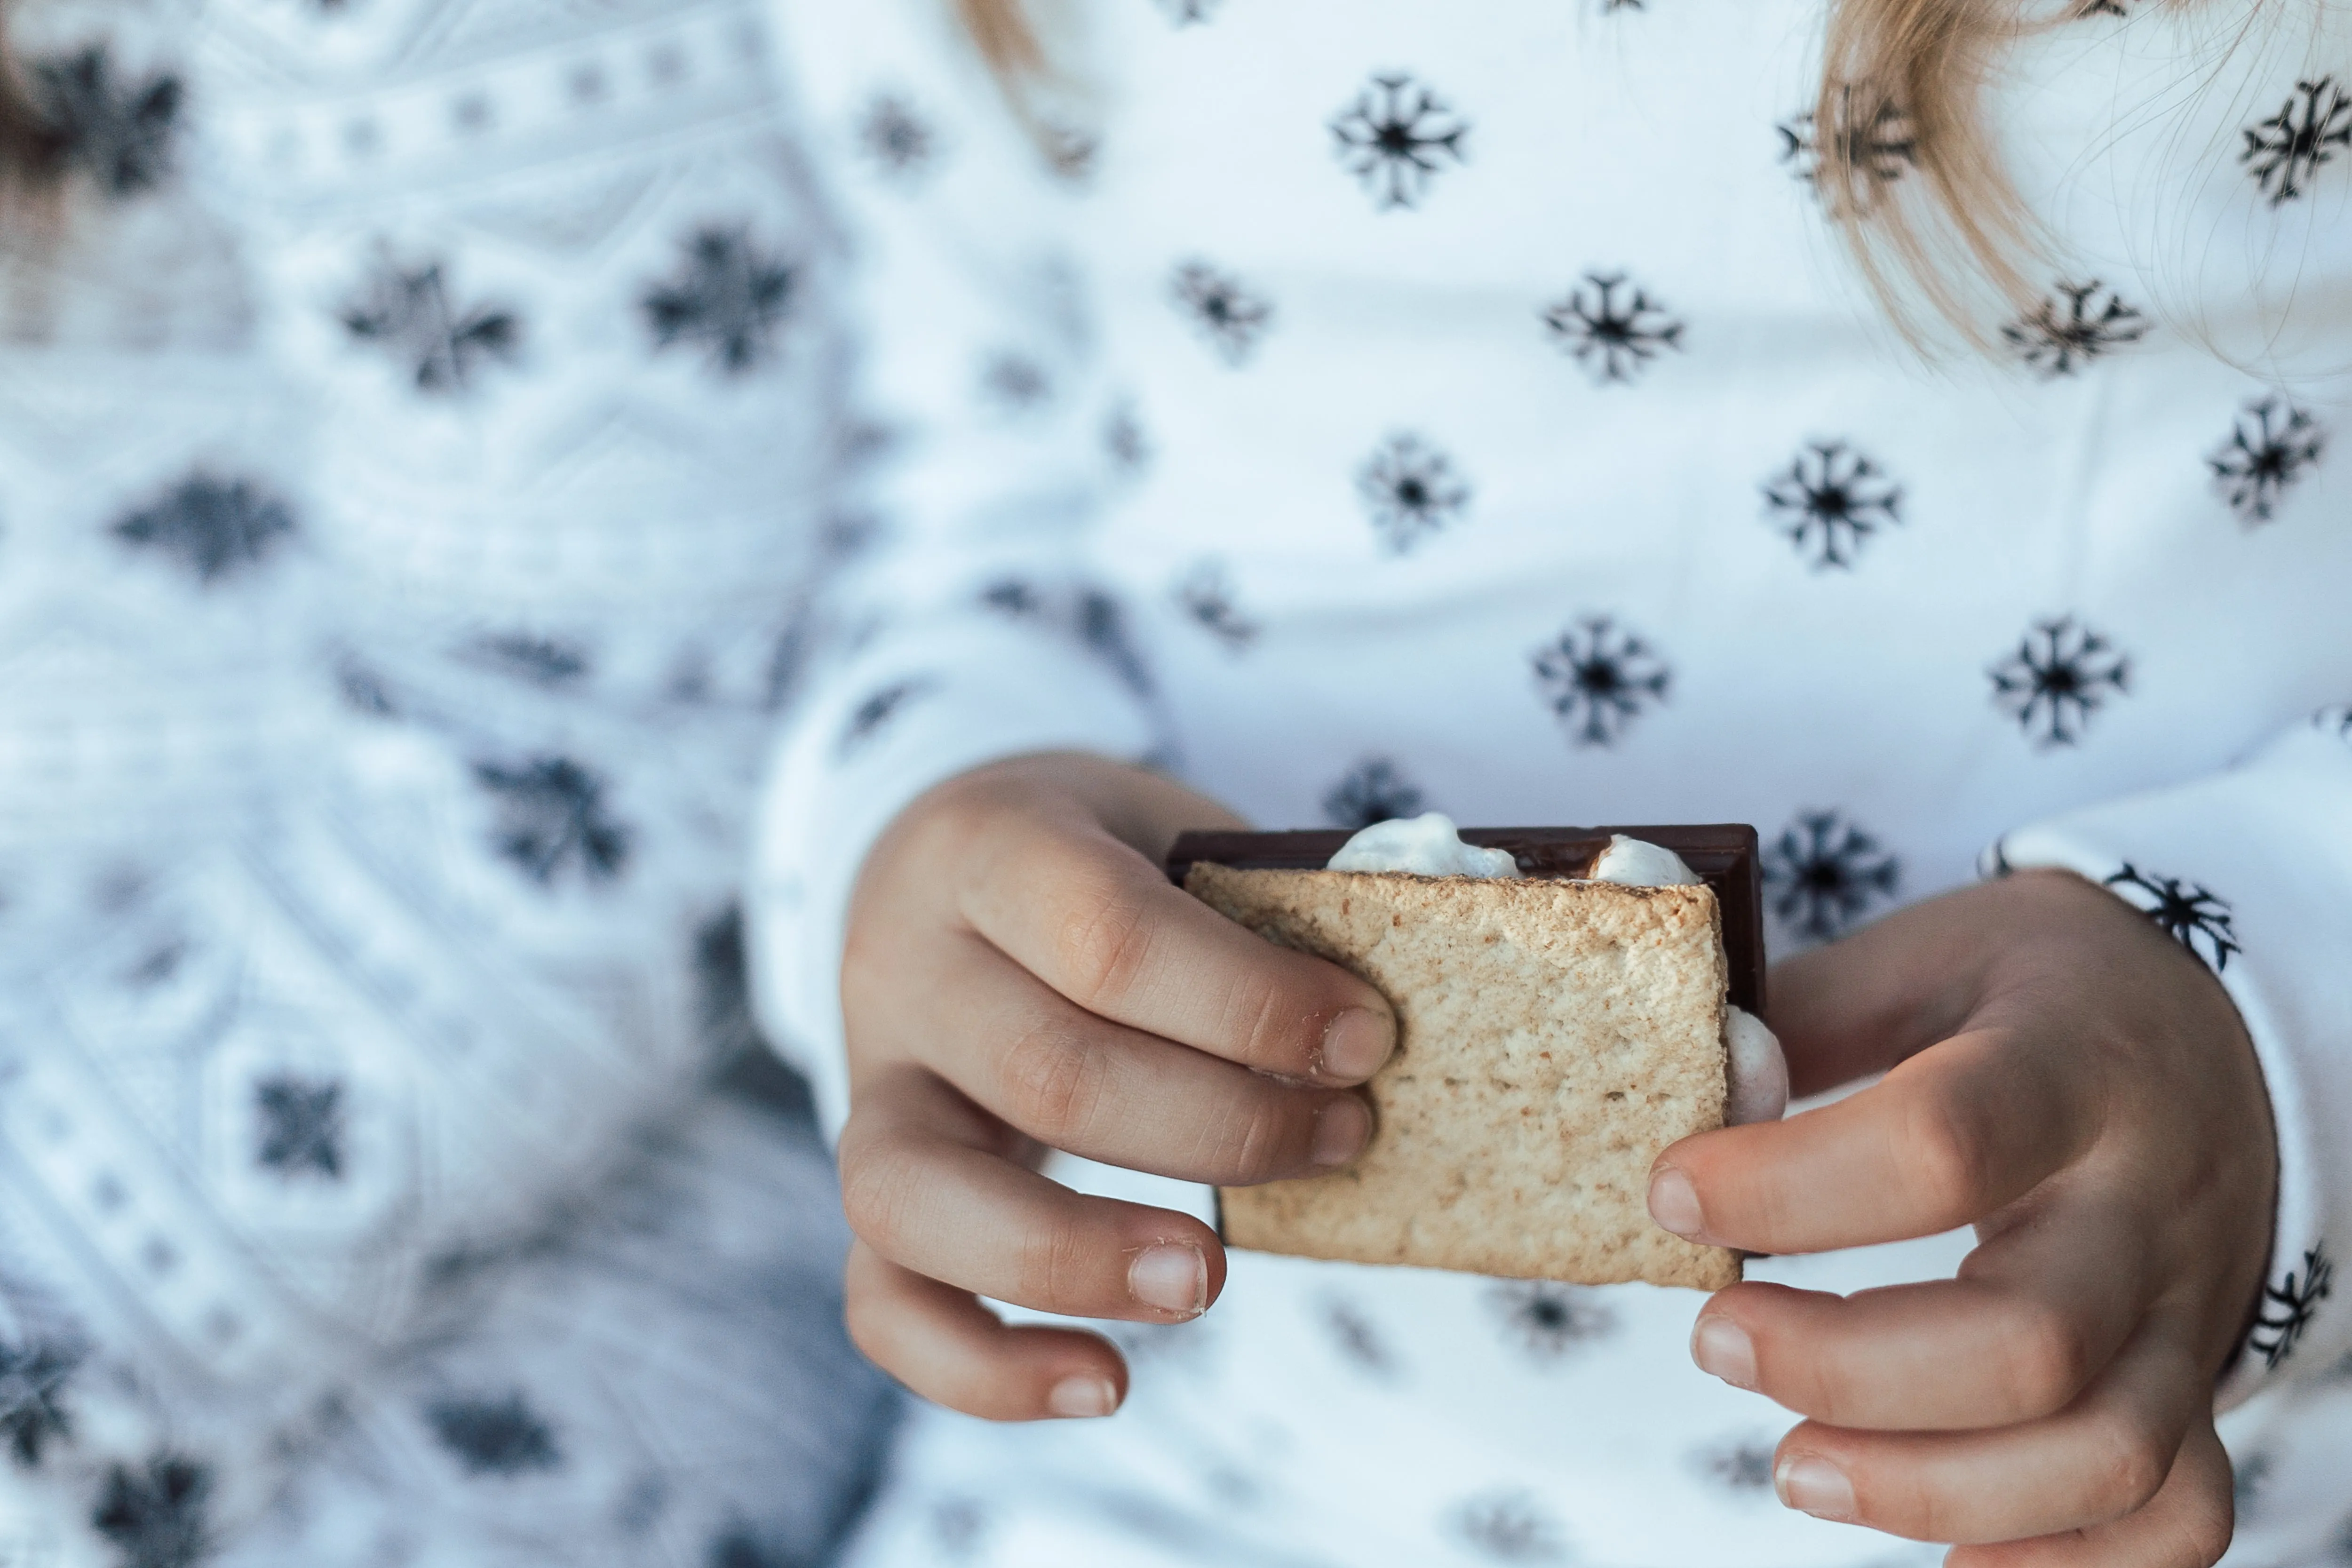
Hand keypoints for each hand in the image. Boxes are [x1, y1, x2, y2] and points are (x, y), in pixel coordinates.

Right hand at [834, 753, 1396, 1420]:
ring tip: (1210, 1282)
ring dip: (1081, 1256)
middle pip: (1049, 1074)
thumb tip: (1378, 1032)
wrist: (947, 857)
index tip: (1365, 1040)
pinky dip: (982, 1369)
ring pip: (919, 1196)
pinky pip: (882, 1305)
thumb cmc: (1110, 861)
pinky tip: (1107, 1383)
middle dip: (1223, 1129)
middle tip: (1342, 1139)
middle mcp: (906, 964)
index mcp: (991, 846)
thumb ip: (1259, 910)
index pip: (1109, 933)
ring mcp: (869, 1083)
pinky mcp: (867, 1186)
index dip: (1250, 1003)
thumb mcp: (1176, 835)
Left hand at [1650, 871, 2274, 1565]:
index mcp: (2073, 1067)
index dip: (1790, 1186)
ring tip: (1794, 1466)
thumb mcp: (1929, 955)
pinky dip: (2058, 1561)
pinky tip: (1940, 1545)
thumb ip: (1809, 1015)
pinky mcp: (2200, 1387)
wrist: (2212, 1038)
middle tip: (1714, 1340)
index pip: (1945, 1141)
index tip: (1673, 1193)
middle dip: (1845, 1369)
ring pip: (2102, 1454)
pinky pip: (2172, 1519)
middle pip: (2028, 1341)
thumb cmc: (2037, 996)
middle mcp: (2146, 1203)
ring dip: (1929, 1489)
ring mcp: (2188, 1311)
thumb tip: (1711, 1079)